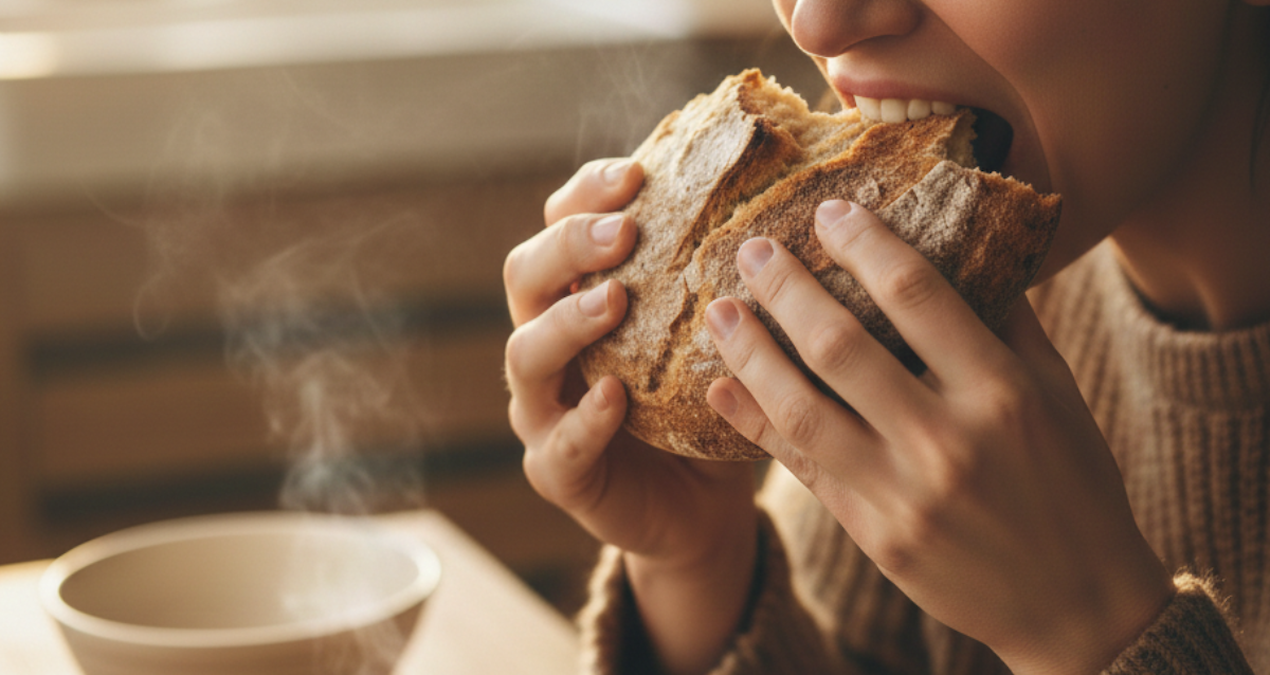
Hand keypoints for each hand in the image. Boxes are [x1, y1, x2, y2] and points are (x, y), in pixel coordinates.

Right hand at [503, 158, 757, 674]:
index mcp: (579, 292)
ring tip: (615, 300)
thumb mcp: (722, 329)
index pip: (559, 222)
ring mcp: (544, 407)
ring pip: (525, 354)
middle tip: (626, 232)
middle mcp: (549, 341)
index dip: (587, 192)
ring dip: (567, 321)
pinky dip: (583, 419)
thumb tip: (806, 189)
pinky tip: (617, 396)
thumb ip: (729, 271)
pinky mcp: (558, 471)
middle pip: (525, 274)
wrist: (705, 504)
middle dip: (570, 245)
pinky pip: (556, 445)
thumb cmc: (710, 401)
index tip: (637, 174)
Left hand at [703, 200, 1174, 673]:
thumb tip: (967, 245)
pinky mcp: (874, 534)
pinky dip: (754, 424)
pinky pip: (801, 467)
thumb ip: (1009, 323)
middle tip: (752, 249)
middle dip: (787, 288)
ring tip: (718, 311)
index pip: (918, 294)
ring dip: (750, 352)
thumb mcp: (1060, 395)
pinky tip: (721, 388)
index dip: (864, 245)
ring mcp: (904, 492)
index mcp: (1001, 391)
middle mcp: (947, 438)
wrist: (1077, 603)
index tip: (828, 212)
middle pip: (841, 345)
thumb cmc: (1074, 484)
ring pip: (802, 408)